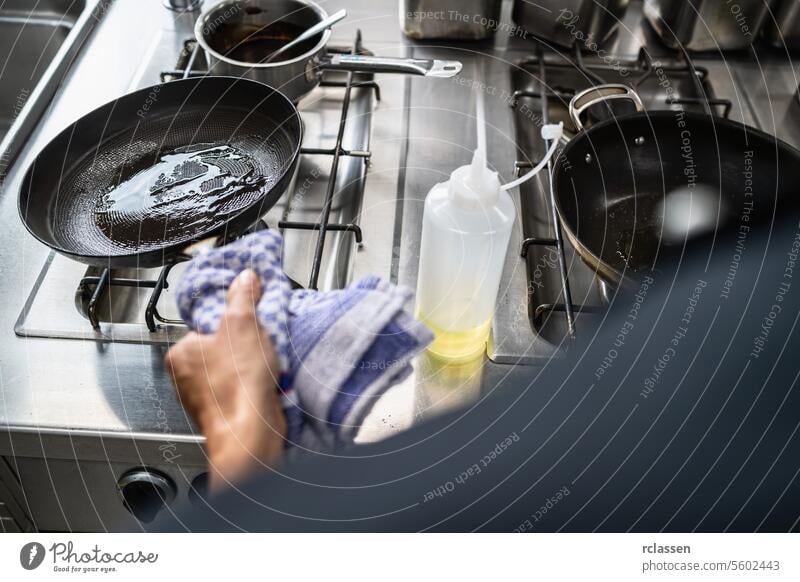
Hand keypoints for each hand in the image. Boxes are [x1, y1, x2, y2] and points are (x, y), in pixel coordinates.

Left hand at [165, 269, 285, 492]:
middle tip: (260, 341)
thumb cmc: (237, 383)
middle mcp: (186, 378)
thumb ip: (242, 297)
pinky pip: (242, 390)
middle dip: (243, 344)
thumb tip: (245, 278)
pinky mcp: (224, 414)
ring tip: (265, 363)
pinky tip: (267, 383)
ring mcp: (204, 399)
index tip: (248, 318)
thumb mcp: (242, 324)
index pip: (206, 325)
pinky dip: (255, 385)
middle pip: (220, 347)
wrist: (250, 431)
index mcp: (181, 353)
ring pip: (233, 370)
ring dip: (252, 366)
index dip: (230, 320)